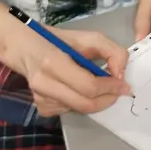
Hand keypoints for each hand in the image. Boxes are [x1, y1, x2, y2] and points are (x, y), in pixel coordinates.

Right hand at [10, 28, 131, 118]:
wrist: (27, 49)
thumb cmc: (60, 41)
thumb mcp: (89, 38)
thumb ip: (112, 51)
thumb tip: (120, 74)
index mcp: (53, 63)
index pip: (88, 86)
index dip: (110, 88)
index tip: (124, 85)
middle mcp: (44, 84)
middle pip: (85, 104)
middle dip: (107, 99)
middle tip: (118, 91)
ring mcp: (40, 99)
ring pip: (79, 109)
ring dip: (94, 100)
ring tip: (97, 85)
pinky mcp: (42, 108)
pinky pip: (70, 111)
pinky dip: (81, 102)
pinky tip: (77, 89)